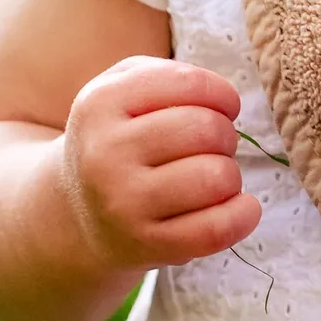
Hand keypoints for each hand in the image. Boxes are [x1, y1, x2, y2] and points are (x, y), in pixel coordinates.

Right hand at [61, 57, 261, 272]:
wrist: (78, 212)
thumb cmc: (117, 139)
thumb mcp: (120, 89)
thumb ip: (169, 75)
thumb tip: (225, 99)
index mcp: (101, 103)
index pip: (190, 83)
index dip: (222, 94)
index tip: (223, 108)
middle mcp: (105, 153)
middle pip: (208, 130)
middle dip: (226, 136)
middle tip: (212, 148)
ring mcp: (123, 204)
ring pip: (217, 178)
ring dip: (231, 175)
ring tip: (213, 177)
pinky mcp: (144, 245)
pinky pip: (216, 229)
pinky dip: (242, 215)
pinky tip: (238, 206)